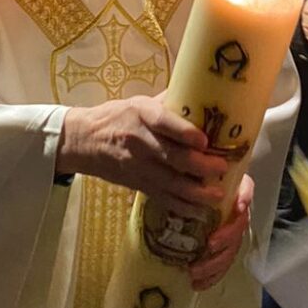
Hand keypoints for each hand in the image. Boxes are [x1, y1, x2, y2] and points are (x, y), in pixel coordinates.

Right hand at [57, 96, 226, 217]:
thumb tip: (202, 97)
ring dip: (196, 192)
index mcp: (141, 114)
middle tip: (222, 168)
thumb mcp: (139, 102)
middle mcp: (139, 141)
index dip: (185, 132)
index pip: (163, 122)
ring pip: (170, 182)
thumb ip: (168, 103)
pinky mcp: (136, 184)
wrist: (84, 141)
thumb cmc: (117, 117)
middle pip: (172, 156)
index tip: (205, 140)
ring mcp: (137, 166)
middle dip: (200, 166)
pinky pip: (162, 197)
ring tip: (218, 195)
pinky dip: (181, 206)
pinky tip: (199, 211)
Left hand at [190, 174, 252, 290]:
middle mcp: (237, 213)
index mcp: (233, 192)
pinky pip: (221, 264)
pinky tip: (197, 285)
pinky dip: (211, 277)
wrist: (193, 187)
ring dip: (214, 267)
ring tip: (194, 275)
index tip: (237, 208)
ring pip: (230, 252)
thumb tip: (201, 175)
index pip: (245, 194)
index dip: (243, 201)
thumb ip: (199, 171)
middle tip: (203, 254)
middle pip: (237, 232)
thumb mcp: (196, 172)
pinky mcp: (221, 246)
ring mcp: (230, 232)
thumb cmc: (195, 179)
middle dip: (222, 247)